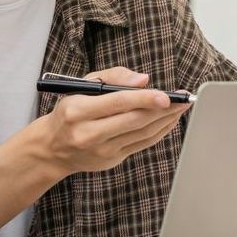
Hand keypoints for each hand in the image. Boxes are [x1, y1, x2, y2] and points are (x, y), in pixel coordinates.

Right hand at [28, 67, 185, 180]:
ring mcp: (102, 150)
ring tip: (182, 106)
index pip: (117, 103)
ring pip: (143, 134)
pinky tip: (170, 120)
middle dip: (163, 109)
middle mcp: (89, 133)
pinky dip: (160, 132)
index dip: (144, 99)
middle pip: (134, 120)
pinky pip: (143, 144)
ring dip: (166, 120)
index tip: (165, 95)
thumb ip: (112, 77)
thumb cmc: (70, 111)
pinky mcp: (113, 160)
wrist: (52, 148)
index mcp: (78, 111)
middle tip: (184, 98)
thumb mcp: (80, 85)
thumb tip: (143, 80)